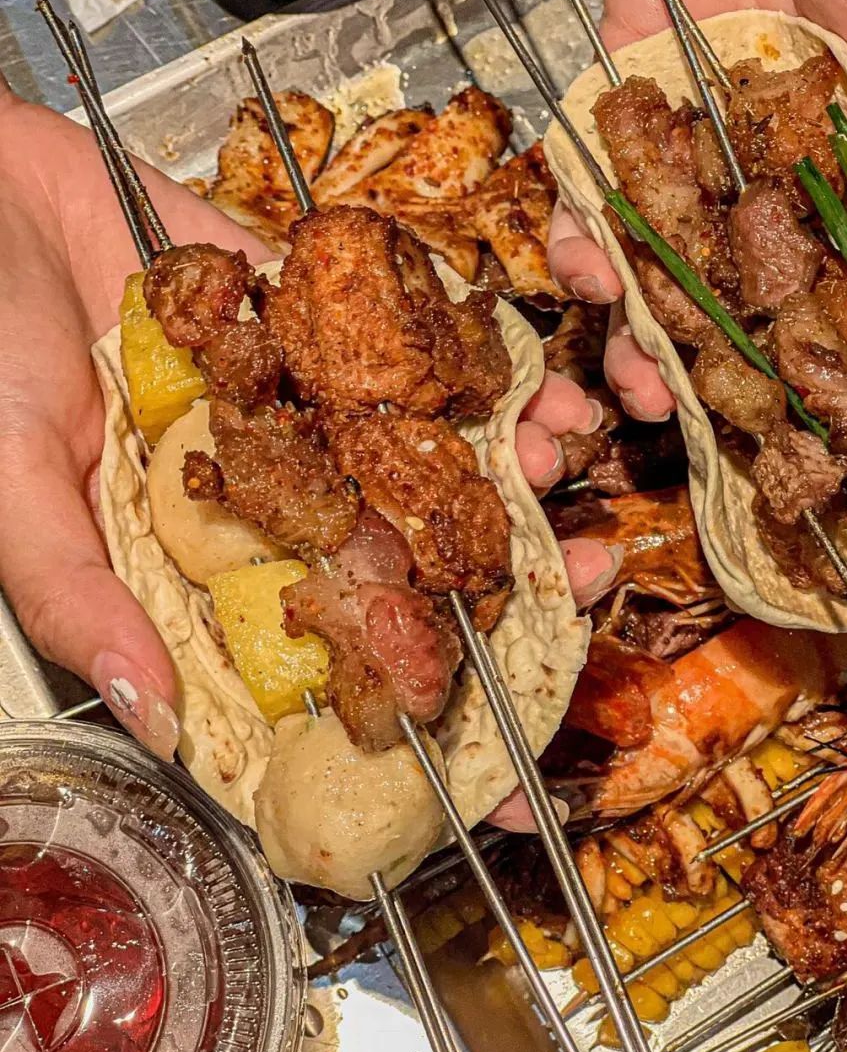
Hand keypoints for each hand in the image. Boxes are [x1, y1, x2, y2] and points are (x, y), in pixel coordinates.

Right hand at [0, 80, 616, 759]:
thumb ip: (80, 598)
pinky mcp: (306, 314)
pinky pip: (396, 336)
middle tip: (584, 569)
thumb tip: (156, 720)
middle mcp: (264, 488)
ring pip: (419, 443)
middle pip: (399, 547)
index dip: (402, 690)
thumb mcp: (9, 488)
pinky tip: (530, 370)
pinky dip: (466, 353)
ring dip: (503, 454)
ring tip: (564, 453)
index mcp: (204, 556)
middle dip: (498, 564)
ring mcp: (293, 400)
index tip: (496, 737)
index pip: (317, 644)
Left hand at [549, 0, 846, 392]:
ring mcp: (698, 121)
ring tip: (624, 363)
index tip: (803, 448)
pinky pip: (598, 167)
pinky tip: (577, 265)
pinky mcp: (627, 76)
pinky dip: (582, 218)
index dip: (825, 373)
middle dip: (712, 361)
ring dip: (640, 310)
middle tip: (685, 419)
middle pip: (741, 285)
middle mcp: (781, 155)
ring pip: (662, 244)